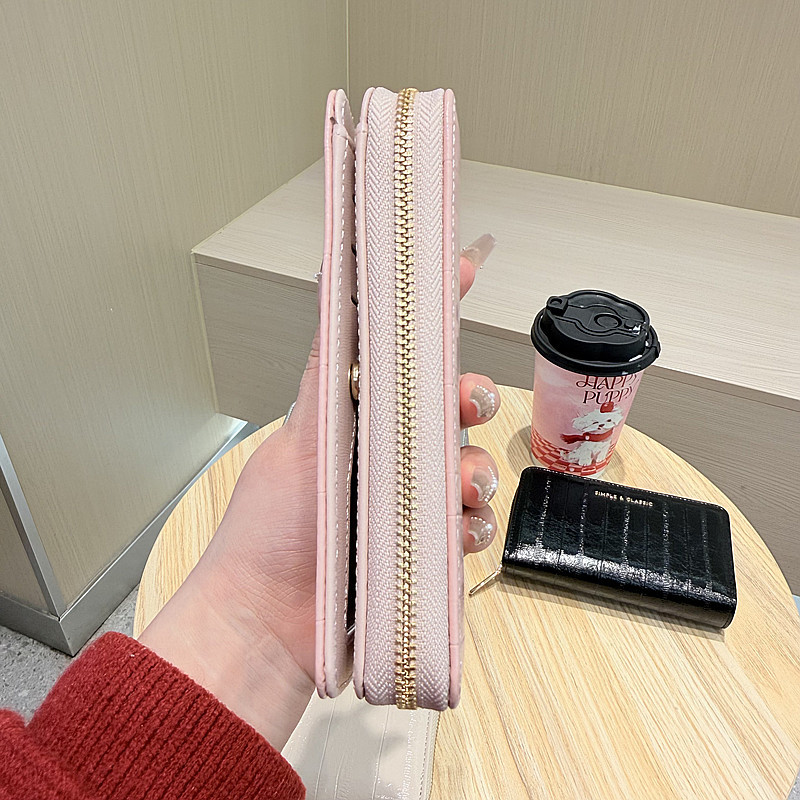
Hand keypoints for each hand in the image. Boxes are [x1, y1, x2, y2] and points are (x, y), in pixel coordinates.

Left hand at [140, 236, 498, 747]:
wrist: (269, 626)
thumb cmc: (272, 533)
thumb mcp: (301, 440)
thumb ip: (328, 374)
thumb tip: (336, 296)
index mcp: (357, 421)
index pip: (403, 357)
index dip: (436, 314)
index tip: (466, 267)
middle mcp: (387, 458)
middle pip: (450, 411)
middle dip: (471, 398)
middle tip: (467, 402)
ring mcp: (408, 505)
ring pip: (471, 467)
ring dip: (476, 471)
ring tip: (459, 490)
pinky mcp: (425, 551)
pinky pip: (471, 526)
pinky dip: (473, 527)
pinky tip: (457, 534)